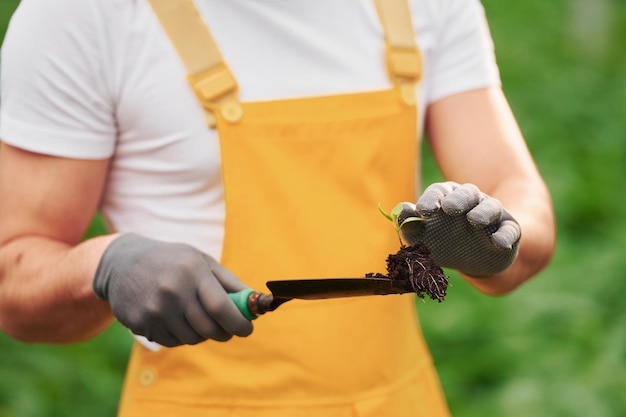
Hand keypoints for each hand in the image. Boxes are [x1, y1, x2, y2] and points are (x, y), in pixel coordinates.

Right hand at [93, 234, 252, 346]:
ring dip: (203, 334)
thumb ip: (228, 281)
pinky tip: (177, 320)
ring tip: (199, 319)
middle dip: (225, 332)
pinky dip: (182, 336)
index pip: (221, 307)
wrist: (122, 262)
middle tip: (229, 329)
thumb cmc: (172, 260)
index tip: (248, 329)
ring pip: (192, 338)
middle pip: (209, 328)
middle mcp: (173, 292)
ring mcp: (154, 310)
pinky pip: (172, 342)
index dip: (239, 323)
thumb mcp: (200, 260)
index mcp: (192, 272)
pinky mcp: (140, 324)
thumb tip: (255, 301)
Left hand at [398, 182, 520, 276]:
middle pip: (467, 193)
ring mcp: (492, 215)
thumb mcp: (423, 237)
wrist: (476, 260)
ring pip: (490, 207)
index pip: (440, 191)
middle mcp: (471, 202)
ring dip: (483, 212)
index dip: (431, 199)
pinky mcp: (508, 230)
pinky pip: (510, 230)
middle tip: (449, 208)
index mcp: (448, 199)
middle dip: (458, 199)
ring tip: (474, 220)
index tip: (423, 211)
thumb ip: (409, 226)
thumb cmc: (444, 241)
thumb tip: (399, 212)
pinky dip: (505, 235)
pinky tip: (498, 243)